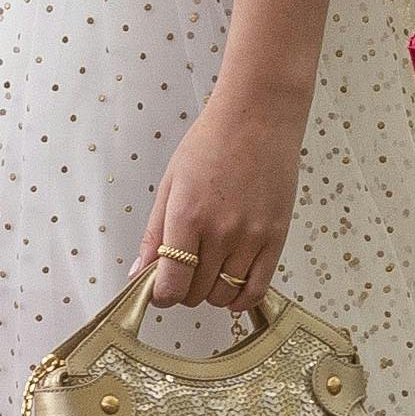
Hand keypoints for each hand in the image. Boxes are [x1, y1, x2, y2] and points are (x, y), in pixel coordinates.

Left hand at [140, 82, 306, 309]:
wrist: (259, 117)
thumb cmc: (211, 143)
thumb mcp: (171, 184)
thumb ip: (154, 234)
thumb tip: (138, 276)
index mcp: (187, 217)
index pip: (171, 285)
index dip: (161, 295)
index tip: (161, 288)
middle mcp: (220, 232)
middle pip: (195, 294)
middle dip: (184, 290)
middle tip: (184, 270)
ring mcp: (251, 237)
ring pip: (224, 296)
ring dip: (210, 292)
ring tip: (208, 270)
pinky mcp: (276, 238)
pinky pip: (256, 290)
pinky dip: (240, 298)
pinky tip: (231, 285)